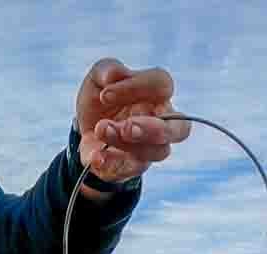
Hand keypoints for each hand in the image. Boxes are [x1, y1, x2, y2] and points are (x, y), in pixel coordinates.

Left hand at [76, 58, 191, 182]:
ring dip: (128, 143)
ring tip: (102, 130)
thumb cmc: (102, 99)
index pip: (162, 85)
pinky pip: (130, 169)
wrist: (85, 129)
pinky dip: (111, 163)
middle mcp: (162, 122)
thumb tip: (113, 74)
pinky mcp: (132, 166)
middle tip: (127, 126)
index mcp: (157, 94)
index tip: (105, 94)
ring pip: (157, 151)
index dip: (137, 87)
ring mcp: (150, 147)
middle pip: (181, 128)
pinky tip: (96, 156)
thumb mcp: (98, 79)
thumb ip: (106, 70)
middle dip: (154, 128)